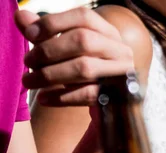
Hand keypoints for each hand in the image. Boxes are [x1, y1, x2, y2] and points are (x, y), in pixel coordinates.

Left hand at [14, 8, 133, 106]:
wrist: (110, 103)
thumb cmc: (84, 70)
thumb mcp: (65, 49)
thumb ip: (44, 33)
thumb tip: (21, 16)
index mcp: (108, 32)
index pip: (84, 17)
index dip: (55, 22)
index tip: (30, 34)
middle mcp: (120, 50)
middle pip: (84, 40)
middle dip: (49, 50)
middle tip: (28, 61)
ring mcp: (122, 74)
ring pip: (85, 68)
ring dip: (51, 75)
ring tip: (30, 81)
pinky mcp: (119, 97)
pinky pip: (88, 94)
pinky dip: (62, 97)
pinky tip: (44, 98)